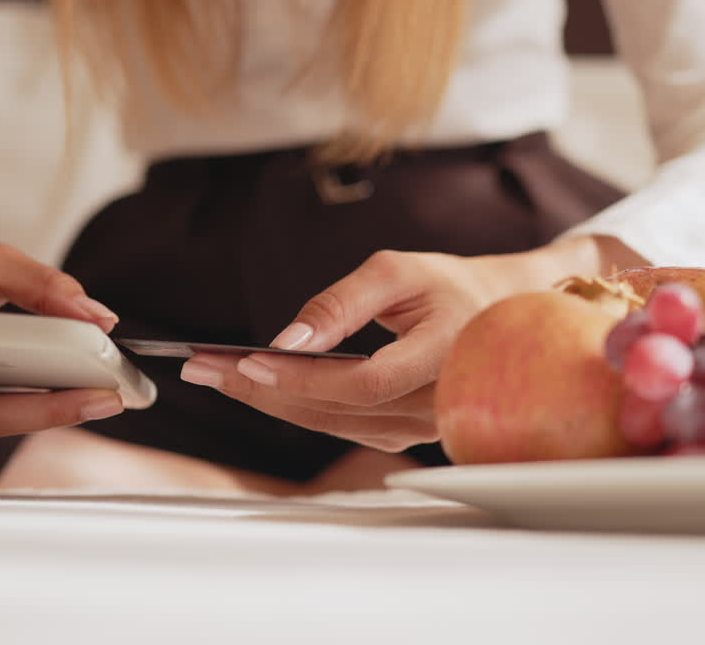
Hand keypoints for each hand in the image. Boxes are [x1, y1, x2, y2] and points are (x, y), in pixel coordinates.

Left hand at [179, 236, 646, 451]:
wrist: (501, 313)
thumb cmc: (450, 285)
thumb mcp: (398, 272)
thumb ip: (342, 304)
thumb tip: (287, 342)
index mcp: (443, 357)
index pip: (365, 383)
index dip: (304, 378)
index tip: (245, 359)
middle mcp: (436, 404)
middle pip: (337, 412)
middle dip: (263, 390)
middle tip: (203, 369)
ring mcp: (421, 428)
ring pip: (333, 425)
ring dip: (270, 400)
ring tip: (214, 374)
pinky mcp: (403, 433)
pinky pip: (341, 425)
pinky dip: (295, 405)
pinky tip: (257, 386)